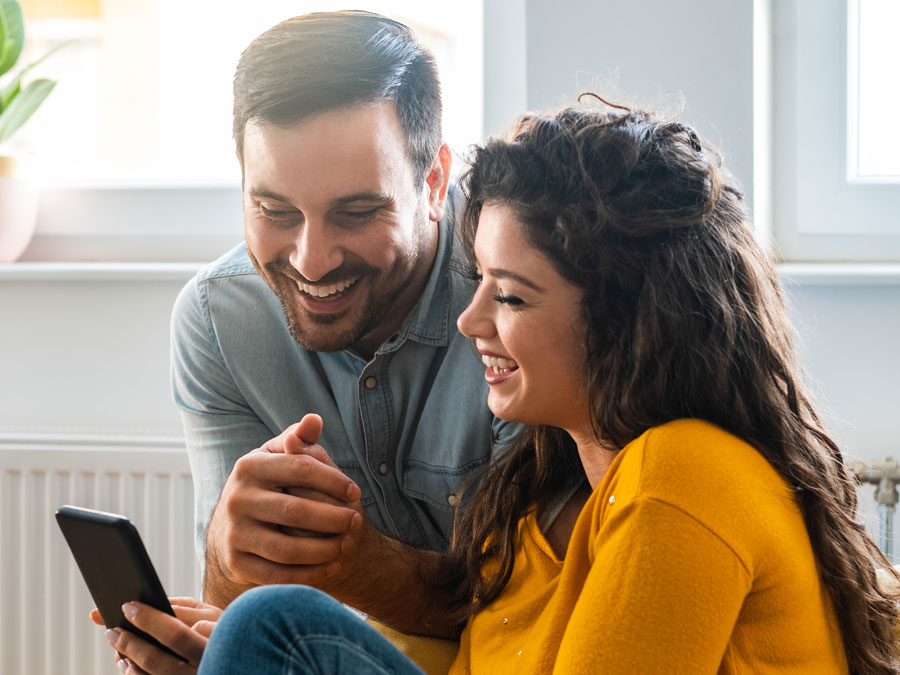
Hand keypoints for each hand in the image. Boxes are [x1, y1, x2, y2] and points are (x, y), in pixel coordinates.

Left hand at [90, 597, 220, 673]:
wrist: (241, 660)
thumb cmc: (223, 629)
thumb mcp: (212, 613)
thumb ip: (183, 609)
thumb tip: (149, 605)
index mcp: (212, 645)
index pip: (175, 634)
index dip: (149, 619)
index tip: (128, 606)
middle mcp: (202, 669)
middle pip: (156, 660)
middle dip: (129, 642)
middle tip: (111, 629)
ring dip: (128, 662)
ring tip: (118, 646)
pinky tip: (128, 664)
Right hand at [205, 414, 363, 598]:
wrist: (231, 527)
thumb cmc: (268, 485)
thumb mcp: (277, 457)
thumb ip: (298, 440)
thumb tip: (313, 420)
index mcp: (249, 465)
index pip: (301, 468)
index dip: (333, 481)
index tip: (355, 492)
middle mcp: (236, 499)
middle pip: (296, 511)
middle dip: (334, 518)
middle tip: (357, 521)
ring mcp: (234, 533)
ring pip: (288, 548)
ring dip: (325, 549)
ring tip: (347, 543)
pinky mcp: (236, 564)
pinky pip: (279, 575)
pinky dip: (311, 574)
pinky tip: (333, 566)